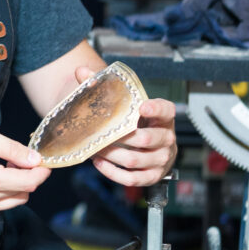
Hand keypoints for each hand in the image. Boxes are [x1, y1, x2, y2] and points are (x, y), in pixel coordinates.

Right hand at [0, 124, 50, 213]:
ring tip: (8, 163)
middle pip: (24, 193)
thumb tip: (34, 158)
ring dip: (19, 184)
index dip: (42, 171)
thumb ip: (10, 148)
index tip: (45, 159)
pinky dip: (6, 190)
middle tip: (20, 156)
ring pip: (14, 201)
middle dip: (30, 175)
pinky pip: (0, 203)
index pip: (29, 182)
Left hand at [76, 66, 176, 186]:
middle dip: (121, 138)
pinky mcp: (153, 176)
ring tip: (96, 148)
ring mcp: (162, 159)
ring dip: (112, 155)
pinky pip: (133, 178)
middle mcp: (167, 138)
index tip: (141, 107)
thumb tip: (81, 71)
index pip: (166, 110)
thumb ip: (105, 86)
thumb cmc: (138, 119)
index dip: (155, 109)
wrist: (152, 144)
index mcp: (164, 117)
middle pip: (145, 139)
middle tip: (102, 134)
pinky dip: (114, 172)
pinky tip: (100, 163)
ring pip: (135, 160)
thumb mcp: (129, 102)